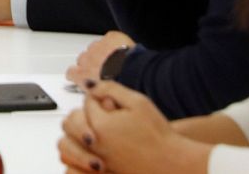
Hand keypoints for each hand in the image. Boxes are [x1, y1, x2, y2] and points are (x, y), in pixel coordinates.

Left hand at [60, 80, 211, 173]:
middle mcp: (94, 143)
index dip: (101, 98)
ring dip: (87, 129)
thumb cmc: (159, 136)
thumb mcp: (137, 102)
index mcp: (99, 125)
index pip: (88, 102)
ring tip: (108, 128)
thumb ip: (109, 88)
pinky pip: (85, 154)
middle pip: (76, 119)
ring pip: (77, 137)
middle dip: (89, 113)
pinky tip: (110, 143)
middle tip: (109, 113)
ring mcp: (97, 157)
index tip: (114, 102)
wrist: (172, 164)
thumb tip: (89, 84)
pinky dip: (91, 146)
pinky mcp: (103, 167)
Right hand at [67, 30, 136, 88]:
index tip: (82, 76)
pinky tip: (121, 49)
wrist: (136, 74)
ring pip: (95, 47)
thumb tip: (95, 92)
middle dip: (91, 63)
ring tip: (113, 59)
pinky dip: (114, 42)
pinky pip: (109, 38)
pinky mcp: (111, 38)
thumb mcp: (102, 97)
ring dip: (101, 52)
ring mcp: (98, 47)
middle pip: (83, 58)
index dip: (77, 73)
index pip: (71, 72)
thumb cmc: (121, 88)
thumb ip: (93, 90)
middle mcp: (87, 59)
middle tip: (103, 69)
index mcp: (83, 75)